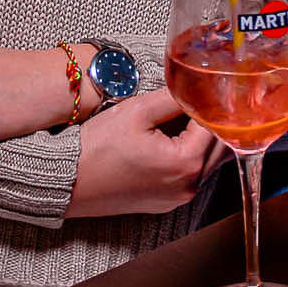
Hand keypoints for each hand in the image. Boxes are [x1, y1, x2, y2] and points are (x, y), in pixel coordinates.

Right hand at [66, 88, 224, 216]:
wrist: (68, 182)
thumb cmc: (97, 148)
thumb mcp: (137, 111)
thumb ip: (173, 96)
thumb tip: (195, 85)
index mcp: (186, 162)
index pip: (216, 124)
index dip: (214, 102)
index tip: (210, 84)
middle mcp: (189, 185)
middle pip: (219, 146)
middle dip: (215, 119)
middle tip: (205, 96)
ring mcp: (179, 197)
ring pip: (208, 161)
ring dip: (205, 138)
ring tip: (191, 112)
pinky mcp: (167, 201)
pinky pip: (192, 174)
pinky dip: (193, 154)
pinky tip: (179, 135)